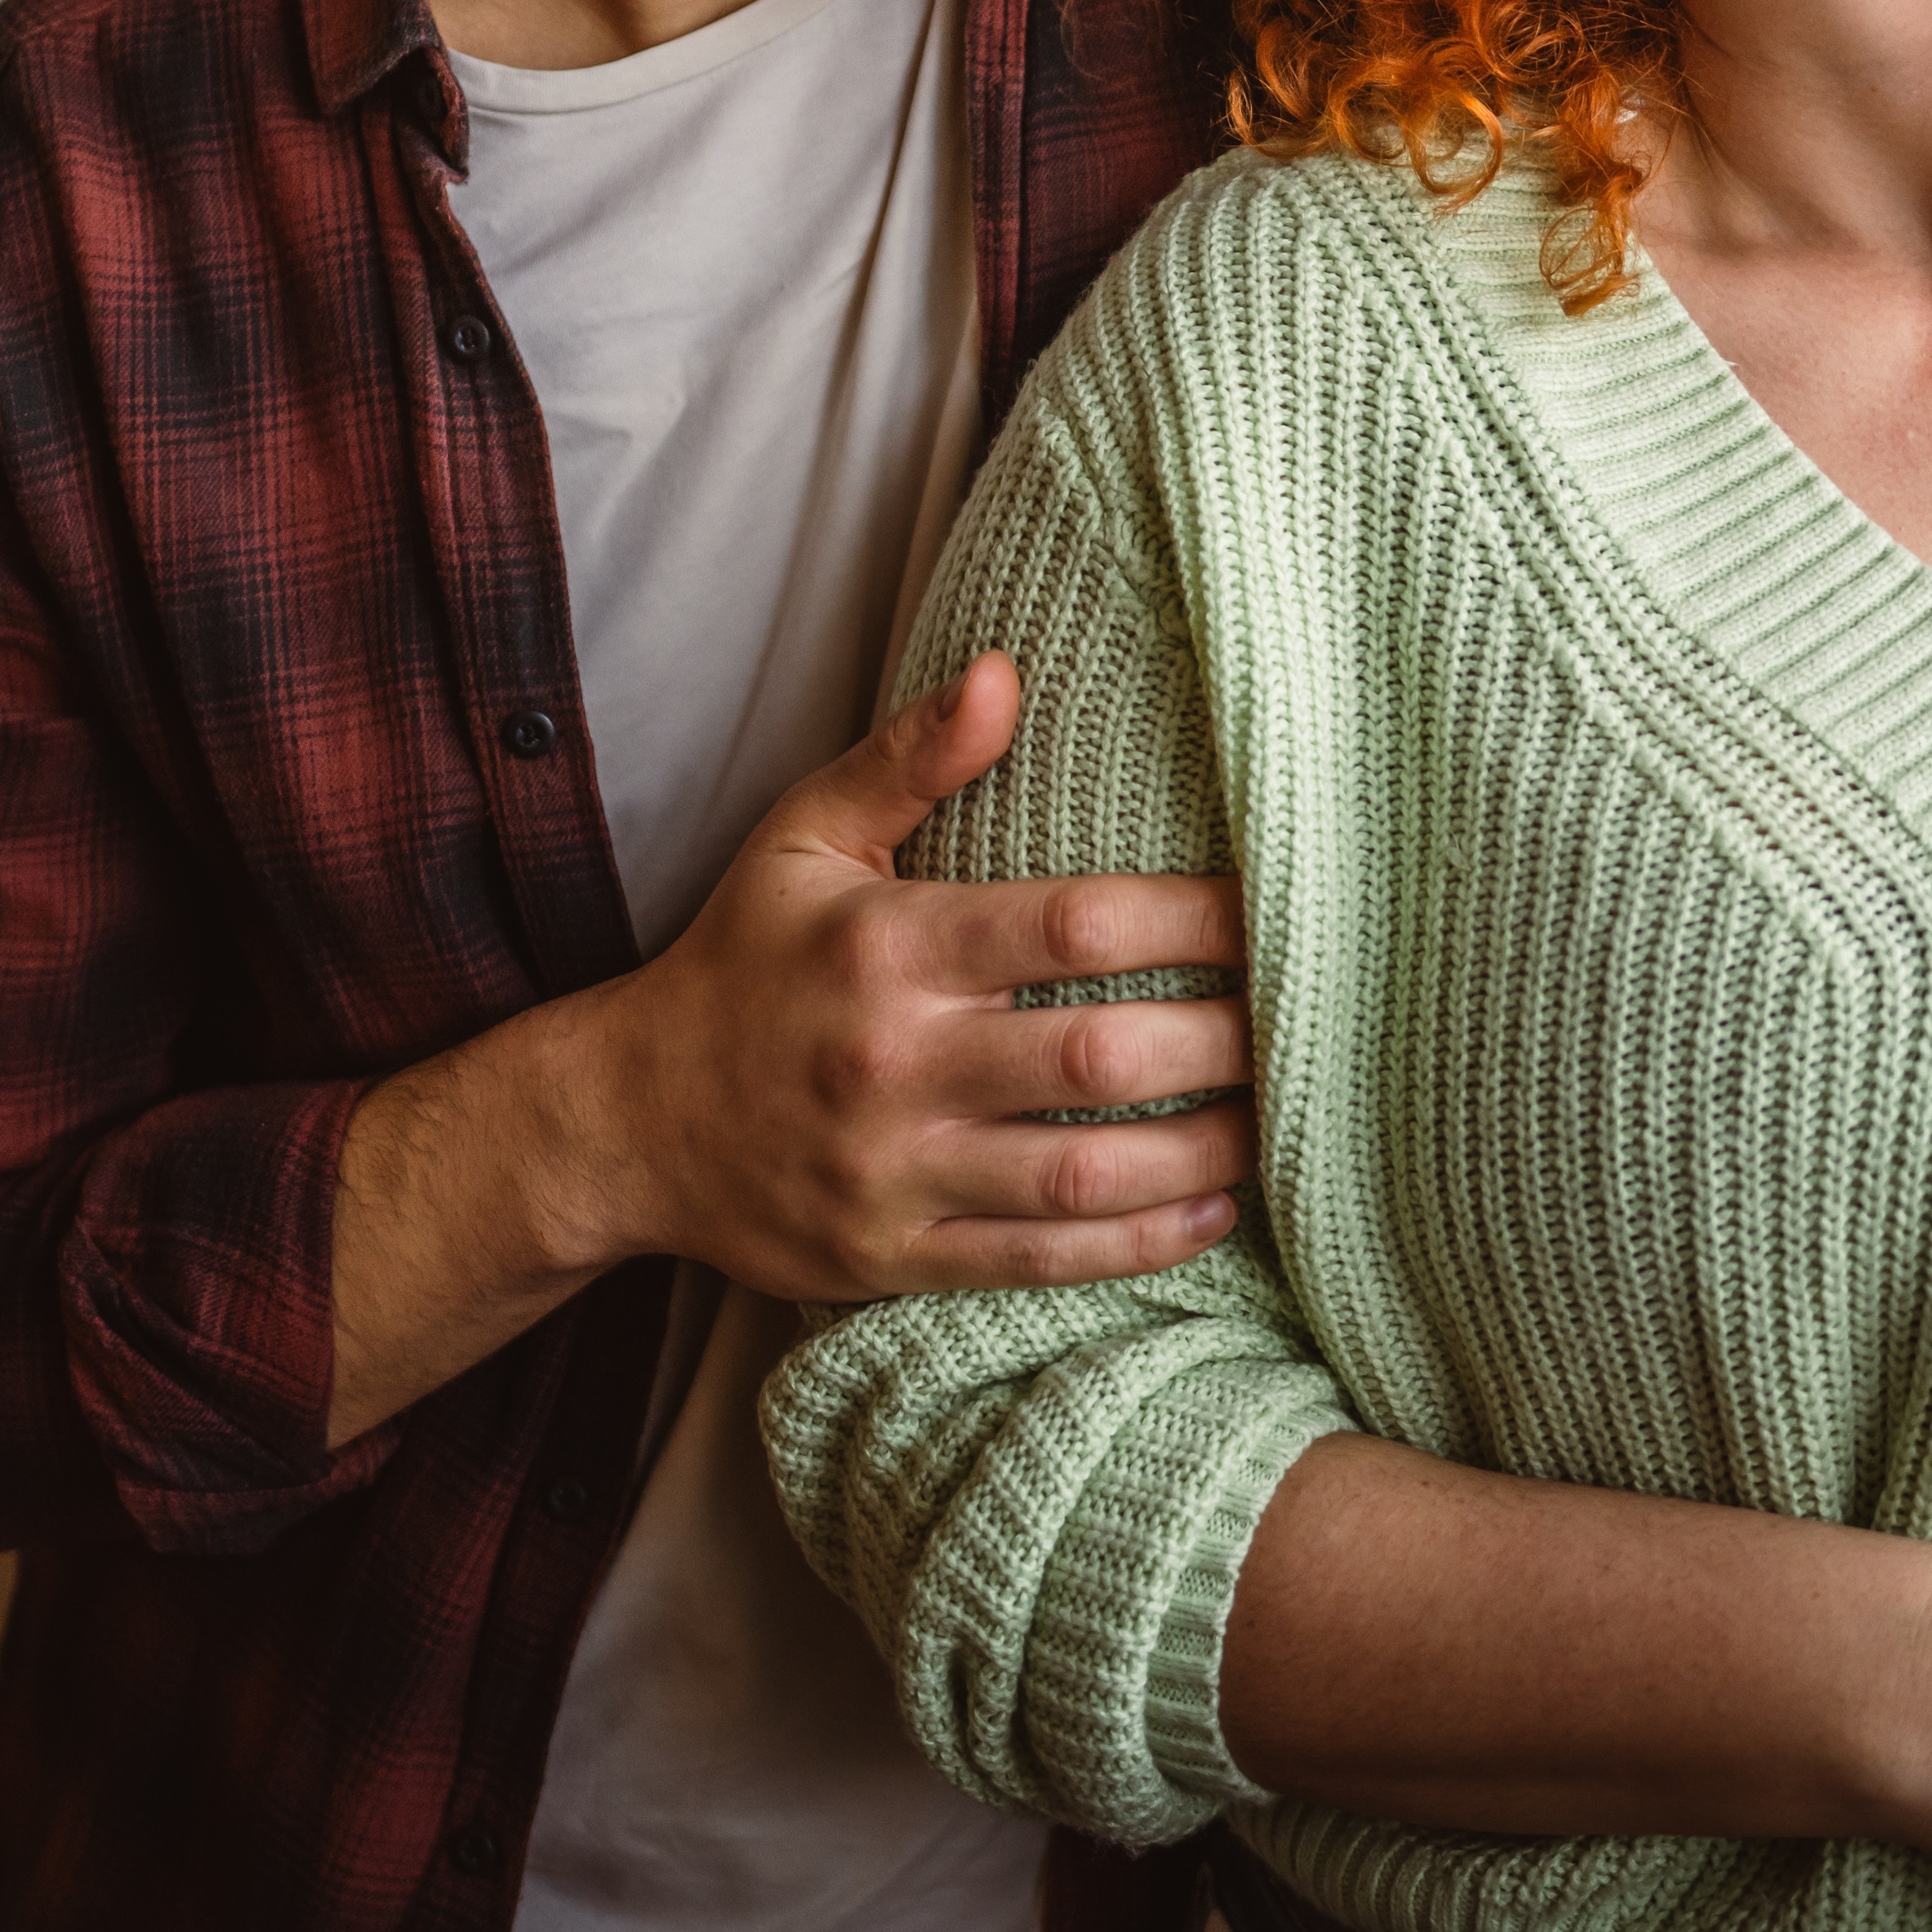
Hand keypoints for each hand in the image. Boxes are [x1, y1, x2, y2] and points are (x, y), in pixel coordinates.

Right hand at [548, 652, 1255, 1300]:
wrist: (625, 1121)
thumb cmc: (742, 962)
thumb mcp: (805, 838)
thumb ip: (910, 758)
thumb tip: (1005, 668)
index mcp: (888, 948)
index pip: (1074, 928)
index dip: (1192, 920)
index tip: (1272, 909)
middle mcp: (893, 1062)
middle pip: (1098, 1056)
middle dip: (1223, 1044)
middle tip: (1305, 1024)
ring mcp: (892, 1171)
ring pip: (1083, 1174)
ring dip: (1204, 1152)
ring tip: (1281, 1122)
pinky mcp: (890, 1259)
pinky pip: (1039, 1262)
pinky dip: (1140, 1244)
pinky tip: (1211, 1210)